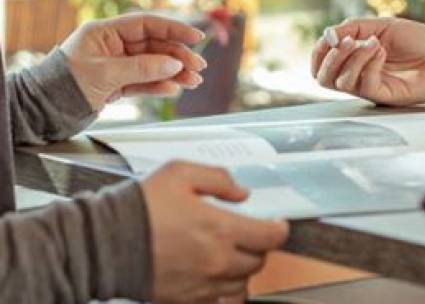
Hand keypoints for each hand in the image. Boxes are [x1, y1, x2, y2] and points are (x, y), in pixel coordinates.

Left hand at [60, 14, 206, 110]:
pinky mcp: (115, 83)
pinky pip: (143, 81)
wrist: (42, 112)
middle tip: (197, 66)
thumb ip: (141, 68)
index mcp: (105, 32)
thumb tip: (173, 64)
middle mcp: (112, 45)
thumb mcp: (105, 73)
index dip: (174, 29)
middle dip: (178, 56)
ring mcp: (115, 64)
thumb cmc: (63, 86)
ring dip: (173, 72)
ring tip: (192, 81)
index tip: (195, 36)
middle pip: (154, 45)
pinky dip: (159, 85)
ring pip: (152, 64)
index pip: (147, 24)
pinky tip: (173, 88)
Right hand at [142, 161, 288, 303]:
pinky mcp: (185, 300)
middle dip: (259, 246)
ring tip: (233, 254)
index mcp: (220, 229)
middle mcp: (216, 262)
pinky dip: (223, 291)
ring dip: (242, 270)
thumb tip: (241, 192)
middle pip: (258, 262)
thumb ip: (219, 178)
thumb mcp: (182, 172)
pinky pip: (218, 302)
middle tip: (251, 234)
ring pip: (241, 286)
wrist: (106, 242)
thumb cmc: (142, 207)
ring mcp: (201, 285)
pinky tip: (215, 275)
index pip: (270, 237)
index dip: (279, 229)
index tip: (278, 224)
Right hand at [310, 16, 424, 105]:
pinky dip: (369, 63)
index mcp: (356, 59)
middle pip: (323, 78)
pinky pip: (364, 84)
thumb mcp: (382, 25)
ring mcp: (371, 87)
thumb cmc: (419, 40)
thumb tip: (328, 34)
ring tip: (374, 43)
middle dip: (329, 57)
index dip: (319, 51)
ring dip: (352, 57)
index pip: (322, 64)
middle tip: (347, 41)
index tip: (330, 36)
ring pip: (341, 83)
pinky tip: (382, 51)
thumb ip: (353, 27)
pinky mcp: (385, 96)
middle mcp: (359, 75)